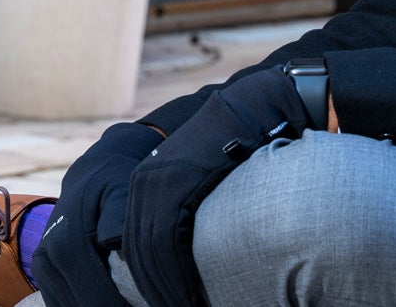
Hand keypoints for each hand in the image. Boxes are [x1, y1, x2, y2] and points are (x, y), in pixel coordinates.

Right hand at [31, 121, 165, 306]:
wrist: (90, 173)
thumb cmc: (113, 182)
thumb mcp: (121, 189)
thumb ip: (117, 215)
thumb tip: (111, 241)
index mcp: (67, 244)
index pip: (97, 300)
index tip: (152, 305)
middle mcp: (48, 260)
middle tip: (146, 302)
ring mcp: (42, 269)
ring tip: (131, 300)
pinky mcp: (44, 274)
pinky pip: (64, 303)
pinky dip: (86, 302)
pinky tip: (113, 296)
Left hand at [120, 66, 313, 306]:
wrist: (260, 107)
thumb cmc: (243, 147)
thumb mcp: (206, 178)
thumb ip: (189, 207)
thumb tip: (188, 249)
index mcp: (149, 181)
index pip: (135, 243)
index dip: (146, 279)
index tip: (160, 302)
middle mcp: (145, 179)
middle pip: (136, 251)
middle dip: (153, 289)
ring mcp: (157, 178)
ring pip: (148, 252)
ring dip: (165, 289)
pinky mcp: (176, 180)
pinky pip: (165, 240)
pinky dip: (176, 275)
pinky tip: (190, 298)